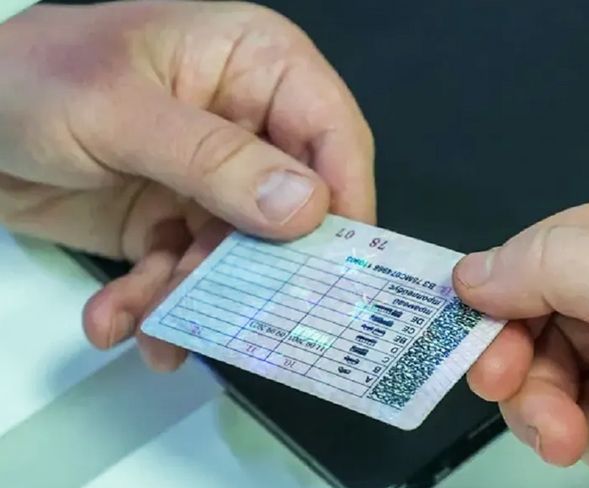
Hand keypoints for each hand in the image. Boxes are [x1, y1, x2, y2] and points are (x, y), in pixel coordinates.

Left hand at [0, 2, 372, 368]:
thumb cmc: (32, 80)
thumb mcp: (119, 113)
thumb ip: (214, 160)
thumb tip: (309, 209)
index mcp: (256, 66)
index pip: (331, 133)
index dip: (345, 200)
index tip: (339, 270)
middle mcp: (248, 123)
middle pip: (293, 208)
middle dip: (260, 269)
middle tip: (246, 323)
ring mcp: (211, 178)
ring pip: (239, 255)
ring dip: (198, 300)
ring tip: (155, 329)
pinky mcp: (172, 221)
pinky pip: (187, 274)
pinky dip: (155, 306)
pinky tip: (117, 322)